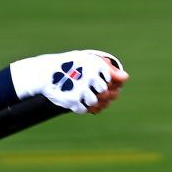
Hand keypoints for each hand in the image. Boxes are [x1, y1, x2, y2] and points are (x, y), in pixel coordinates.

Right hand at [10, 50, 127, 113]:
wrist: (45, 72)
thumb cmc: (71, 65)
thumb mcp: (88, 62)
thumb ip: (108, 69)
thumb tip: (126, 78)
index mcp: (95, 64)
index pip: (111, 80)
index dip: (107, 83)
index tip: (98, 81)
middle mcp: (88, 76)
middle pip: (105, 92)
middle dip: (100, 93)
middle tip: (90, 89)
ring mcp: (80, 89)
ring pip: (94, 102)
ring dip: (89, 100)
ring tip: (81, 94)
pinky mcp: (71, 101)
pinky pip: (84, 109)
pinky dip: (81, 107)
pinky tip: (76, 100)